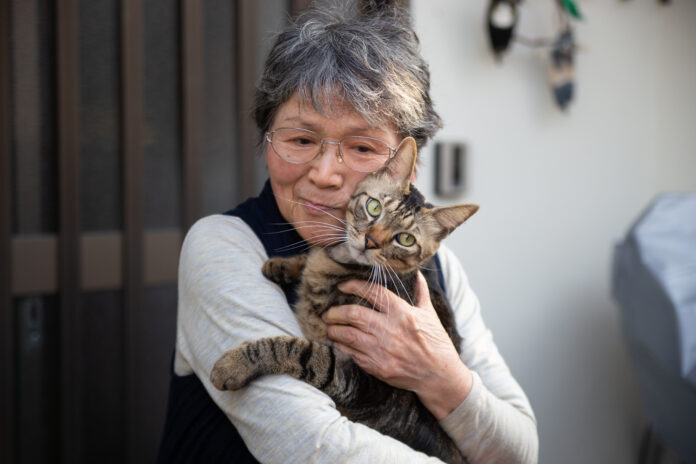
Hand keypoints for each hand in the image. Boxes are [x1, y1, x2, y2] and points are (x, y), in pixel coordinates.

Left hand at [323, 272, 472, 418]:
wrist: (439, 375)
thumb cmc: (436, 342)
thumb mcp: (429, 314)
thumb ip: (421, 292)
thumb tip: (418, 273)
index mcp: (402, 313)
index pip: (373, 292)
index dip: (353, 285)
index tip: (342, 286)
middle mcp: (389, 329)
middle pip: (353, 313)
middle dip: (335, 311)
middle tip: (328, 311)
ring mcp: (382, 349)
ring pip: (347, 335)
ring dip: (334, 329)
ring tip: (329, 326)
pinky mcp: (377, 366)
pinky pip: (352, 353)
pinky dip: (341, 346)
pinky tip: (338, 343)